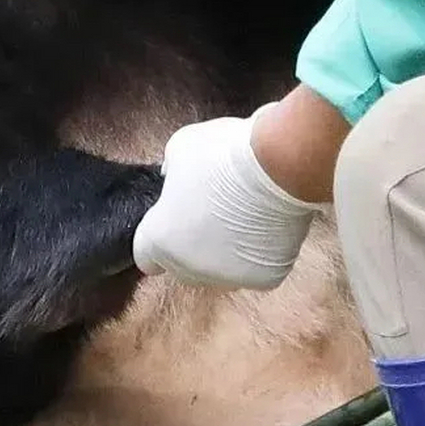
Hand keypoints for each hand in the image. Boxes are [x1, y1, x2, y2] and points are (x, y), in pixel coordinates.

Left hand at [132, 110, 320, 289]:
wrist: (278, 165)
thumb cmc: (224, 153)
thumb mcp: (181, 147)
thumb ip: (171, 170)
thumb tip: (174, 177)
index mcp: (161, 239)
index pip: (146, 255)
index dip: (158, 237)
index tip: (173, 221)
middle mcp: (190, 268)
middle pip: (183, 266)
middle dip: (192, 245)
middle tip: (211, 213)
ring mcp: (229, 277)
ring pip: (222, 270)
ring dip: (226, 251)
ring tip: (243, 216)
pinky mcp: (264, 278)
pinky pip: (256, 268)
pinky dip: (260, 251)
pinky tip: (266, 225)